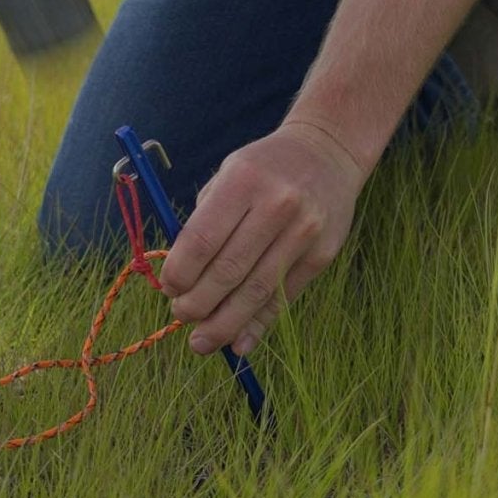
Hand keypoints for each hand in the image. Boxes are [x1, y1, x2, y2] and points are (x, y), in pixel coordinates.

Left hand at [161, 120, 367, 356]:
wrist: (328, 154)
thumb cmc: (264, 169)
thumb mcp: (227, 176)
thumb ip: (204, 222)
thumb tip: (180, 280)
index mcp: (243, 180)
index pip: (202, 240)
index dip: (180, 273)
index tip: (168, 289)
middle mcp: (277, 205)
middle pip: (228, 271)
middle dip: (197, 303)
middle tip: (181, 316)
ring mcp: (304, 232)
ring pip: (256, 291)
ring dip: (224, 324)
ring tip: (201, 342)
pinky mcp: (322, 255)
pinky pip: (284, 298)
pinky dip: (259, 325)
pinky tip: (239, 343)